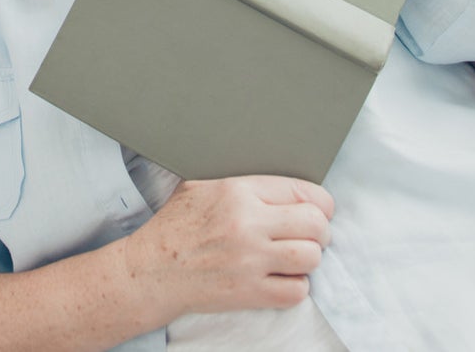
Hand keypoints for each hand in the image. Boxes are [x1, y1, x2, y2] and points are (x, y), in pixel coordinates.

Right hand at [124, 176, 332, 319]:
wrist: (153, 269)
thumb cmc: (176, 225)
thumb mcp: (201, 185)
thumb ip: (241, 182)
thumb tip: (278, 182)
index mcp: (238, 191)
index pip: (303, 192)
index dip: (320, 203)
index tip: (319, 210)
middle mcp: (248, 224)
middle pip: (315, 224)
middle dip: (321, 230)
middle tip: (312, 234)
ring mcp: (250, 260)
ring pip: (311, 257)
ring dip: (310, 258)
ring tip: (297, 256)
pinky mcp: (249, 292)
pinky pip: (296, 291)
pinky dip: (297, 286)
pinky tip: (283, 278)